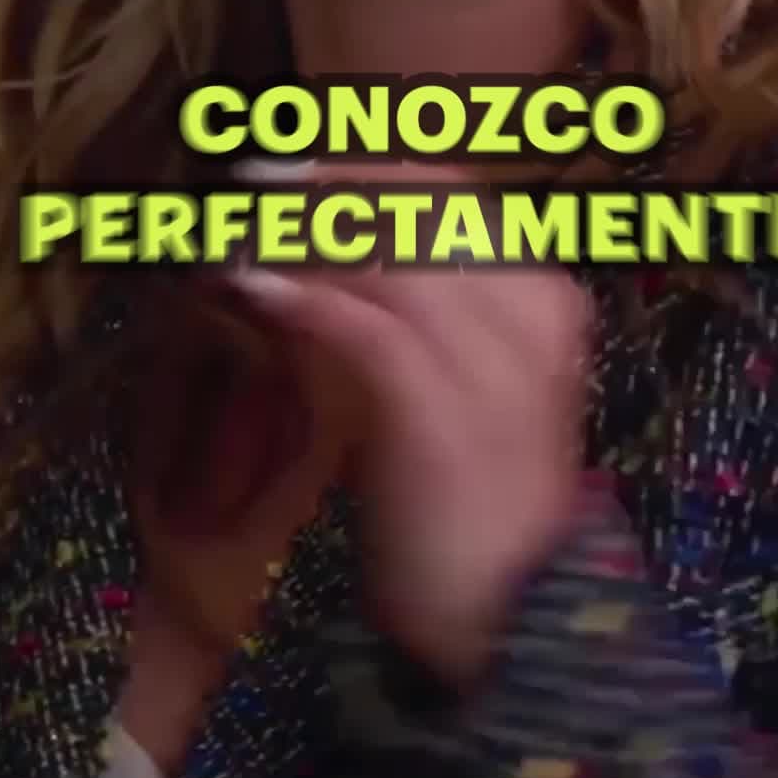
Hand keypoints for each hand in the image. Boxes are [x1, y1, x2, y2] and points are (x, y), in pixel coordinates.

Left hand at [229, 161, 591, 685]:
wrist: (511, 615)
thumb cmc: (473, 495)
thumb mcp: (460, 379)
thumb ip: (414, 306)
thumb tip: (321, 239)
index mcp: (545, 295)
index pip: (445, 191)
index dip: (362, 166)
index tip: (293, 162)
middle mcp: (531, 311)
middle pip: (415, 205)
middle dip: (325, 183)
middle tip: (250, 178)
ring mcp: (492, 358)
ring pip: (384, 252)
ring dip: (298, 232)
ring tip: (232, 229)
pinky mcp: (442, 411)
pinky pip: (363, 327)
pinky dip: (300, 297)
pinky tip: (249, 285)